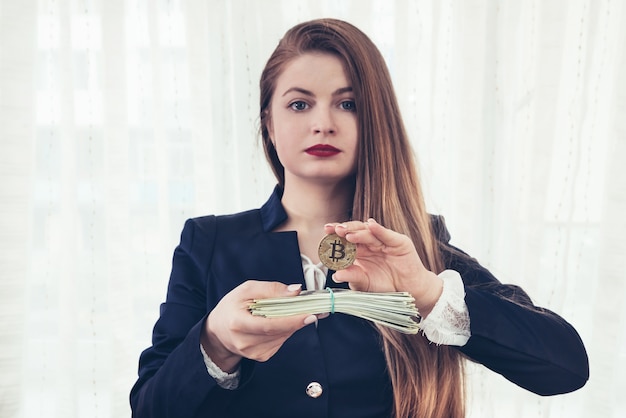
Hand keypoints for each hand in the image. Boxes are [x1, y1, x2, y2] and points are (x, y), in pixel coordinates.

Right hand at [201, 280, 315, 371]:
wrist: (218, 331)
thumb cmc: (231, 307)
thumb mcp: (246, 290)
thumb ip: (271, 289)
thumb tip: (295, 291)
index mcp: (238, 323)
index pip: (269, 325)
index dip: (291, 320)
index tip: (310, 313)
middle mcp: (245, 342)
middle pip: (279, 331)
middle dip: (298, 318)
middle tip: (313, 307)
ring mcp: (253, 353)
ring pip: (283, 336)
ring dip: (292, 323)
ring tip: (290, 310)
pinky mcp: (261, 357)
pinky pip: (281, 340)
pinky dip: (285, 330)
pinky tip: (278, 322)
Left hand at [324, 219, 442, 316]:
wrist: (409, 291)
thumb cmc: (386, 286)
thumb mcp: (365, 283)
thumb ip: (352, 277)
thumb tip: (336, 275)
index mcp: (360, 251)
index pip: (345, 240)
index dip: (335, 236)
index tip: (325, 234)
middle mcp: (370, 243)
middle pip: (355, 232)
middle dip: (343, 229)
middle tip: (332, 229)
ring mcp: (384, 241)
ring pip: (369, 233)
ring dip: (357, 231)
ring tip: (346, 232)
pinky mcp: (399, 242)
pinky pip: (387, 235)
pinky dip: (379, 230)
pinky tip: (370, 225)